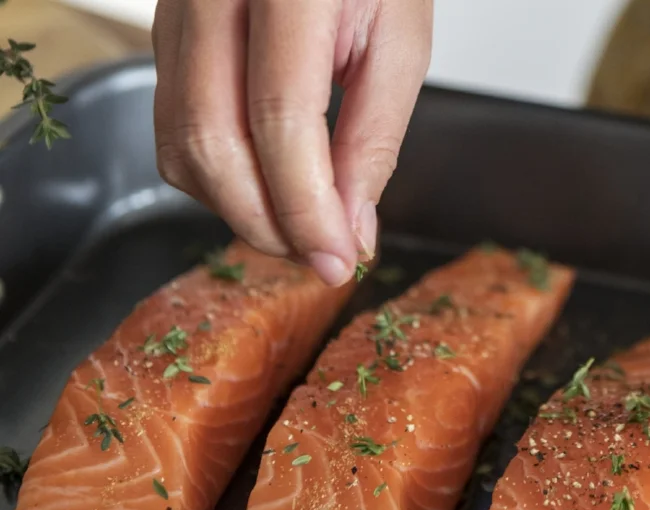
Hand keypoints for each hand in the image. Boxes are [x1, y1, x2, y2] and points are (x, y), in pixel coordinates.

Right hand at [152, 0, 432, 284]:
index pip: (279, 118)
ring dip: (240, 210)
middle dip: (268, 223)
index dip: (306, 206)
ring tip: (301, 229)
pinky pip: (171, 129)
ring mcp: (175, 11)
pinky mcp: (164, 34)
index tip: (338, 258)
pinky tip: (265, 190)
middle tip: (320, 257)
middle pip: (212, 141)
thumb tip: (348, 227)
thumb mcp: (400, 41)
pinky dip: (216, 180)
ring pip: (180, 145)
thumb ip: (374, 137)